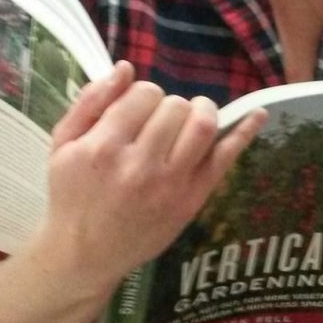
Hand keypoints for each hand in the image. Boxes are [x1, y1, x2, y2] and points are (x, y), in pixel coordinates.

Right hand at [25, 61, 265, 293]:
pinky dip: (245, 132)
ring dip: (202, 111)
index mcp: (103, 147)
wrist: (83, 254)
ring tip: (192, 117)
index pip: (144, 94)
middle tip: (160, 122)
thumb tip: (126, 68)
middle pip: (175, 107)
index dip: (144, 95)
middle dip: (170, 106)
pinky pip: (225, 158)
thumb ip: (91, 101)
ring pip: (203, 126)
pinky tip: (259, 113)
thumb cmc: (72, 194)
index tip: (138, 111)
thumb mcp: (63, 144)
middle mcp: (139, 165)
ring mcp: (170, 184)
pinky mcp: (192, 200)